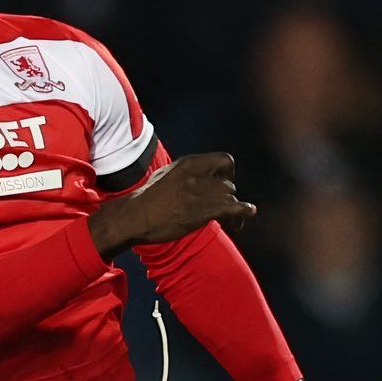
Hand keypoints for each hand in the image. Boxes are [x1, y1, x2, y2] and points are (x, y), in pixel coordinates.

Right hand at [89, 152, 254, 254]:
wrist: (134, 217)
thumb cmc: (146, 200)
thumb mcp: (166, 176)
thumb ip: (185, 174)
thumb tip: (197, 178)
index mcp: (188, 163)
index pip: (224, 160)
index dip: (228, 173)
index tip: (223, 182)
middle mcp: (198, 175)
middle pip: (228, 183)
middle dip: (228, 195)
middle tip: (224, 207)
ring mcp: (201, 192)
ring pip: (231, 196)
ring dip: (233, 208)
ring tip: (233, 220)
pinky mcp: (203, 210)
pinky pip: (234, 208)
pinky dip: (244, 212)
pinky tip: (247, 214)